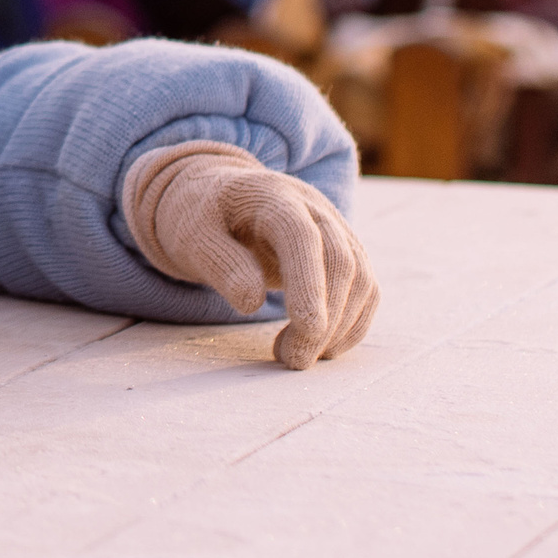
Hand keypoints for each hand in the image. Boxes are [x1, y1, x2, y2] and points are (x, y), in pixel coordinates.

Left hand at [121, 140, 378, 369]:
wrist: (220, 199)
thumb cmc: (202, 219)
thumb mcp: (193, 236)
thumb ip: (220, 263)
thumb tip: (252, 302)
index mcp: (272, 197)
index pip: (301, 236)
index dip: (309, 284)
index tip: (307, 331)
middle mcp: (313, 208)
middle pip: (339, 261)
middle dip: (326, 318)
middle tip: (292, 360)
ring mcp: (334, 228)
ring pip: (360, 278)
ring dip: (340, 326)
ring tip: (298, 356)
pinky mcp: (345, 252)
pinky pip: (365, 289)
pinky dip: (351, 324)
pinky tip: (321, 348)